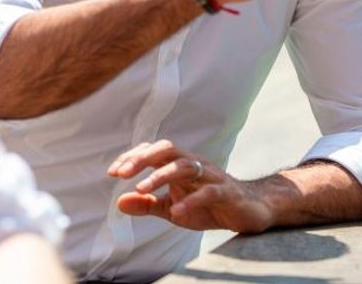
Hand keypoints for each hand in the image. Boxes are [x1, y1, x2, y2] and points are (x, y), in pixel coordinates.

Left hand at [107, 140, 272, 233]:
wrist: (249, 211)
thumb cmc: (209, 206)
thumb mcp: (172, 208)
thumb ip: (147, 204)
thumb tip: (119, 202)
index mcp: (179, 165)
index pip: (152, 152)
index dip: (132, 158)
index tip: (112, 172)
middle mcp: (194, 164)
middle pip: (167, 150)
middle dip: (142, 158)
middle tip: (121, 173)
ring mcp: (211, 175)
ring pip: (185, 166)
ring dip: (160, 176)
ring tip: (141, 189)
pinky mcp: (227, 192)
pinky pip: (209, 191)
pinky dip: (192, 200)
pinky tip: (176, 212)